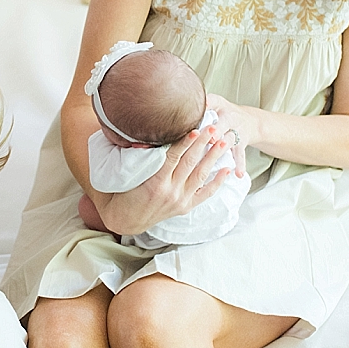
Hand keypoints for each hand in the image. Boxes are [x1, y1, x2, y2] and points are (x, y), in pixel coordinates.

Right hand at [97, 125, 234, 235]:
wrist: (125, 219)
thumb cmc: (121, 193)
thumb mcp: (124, 174)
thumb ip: (136, 156)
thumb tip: (144, 134)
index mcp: (154, 183)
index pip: (173, 157)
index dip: (185, 142)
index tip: (194, 128)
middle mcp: (170, 191)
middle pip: (190, 163)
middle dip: (203, 144)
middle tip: (213, 127)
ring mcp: (179, 200)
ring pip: (200, 175)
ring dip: (213, 157)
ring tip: (224, 142)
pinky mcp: (185, 206)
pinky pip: (205, 193)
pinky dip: (217, 182)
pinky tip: (227, 169)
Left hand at [206, 93, 252, 177]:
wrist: (249, 120)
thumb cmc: (222, 112)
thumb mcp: (213, 103)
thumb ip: (198, 106)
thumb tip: (172, 105)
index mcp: (218, 105)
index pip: (213, 101)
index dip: (208, 104)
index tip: (202, 106)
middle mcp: (228, 117)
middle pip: (222, 123)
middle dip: (215, 130)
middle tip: (209, 136)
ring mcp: (236, 131)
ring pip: (230, 139)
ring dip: (225, 145)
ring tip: (220, 150)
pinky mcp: (241, 144)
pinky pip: (240, 155)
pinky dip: (240, 164)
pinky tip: (238, 174)